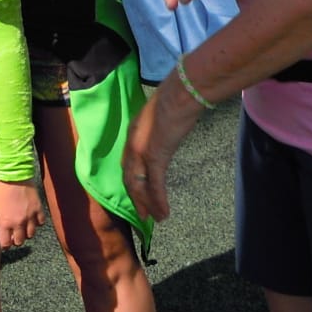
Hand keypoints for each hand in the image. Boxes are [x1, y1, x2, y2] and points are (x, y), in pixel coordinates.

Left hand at [0, 179, 45, 248]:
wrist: (13, 174)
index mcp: (4, 223)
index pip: (6, 244)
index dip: (5, 245)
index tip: (5, 242)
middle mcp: (18, 223)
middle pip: (20, 241)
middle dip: (16, 240)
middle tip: (14, 234)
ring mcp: (29, 216)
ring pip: (31, 234)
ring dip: (26, 233)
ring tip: (23, 227)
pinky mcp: (38, 209)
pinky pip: (40, 222)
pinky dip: (37, 223)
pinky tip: (32, 218)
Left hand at [122, 86, 205, 222]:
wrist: (182, 93)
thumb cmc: (178, 97)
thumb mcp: (163, 113)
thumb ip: (160, 126)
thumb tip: (169, 131)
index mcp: (134, 132)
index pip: (128, 163)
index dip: (132, 181)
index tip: (138, 194)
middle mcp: (133, 143)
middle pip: (130, 178)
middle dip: (136, 199)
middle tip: (143, 214)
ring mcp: (141, 151)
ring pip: (140, 186)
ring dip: (147, 205)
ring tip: (155, 219)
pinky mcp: (155, 156)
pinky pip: (154, 185)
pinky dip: (158, 201)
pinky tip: (163, 213)